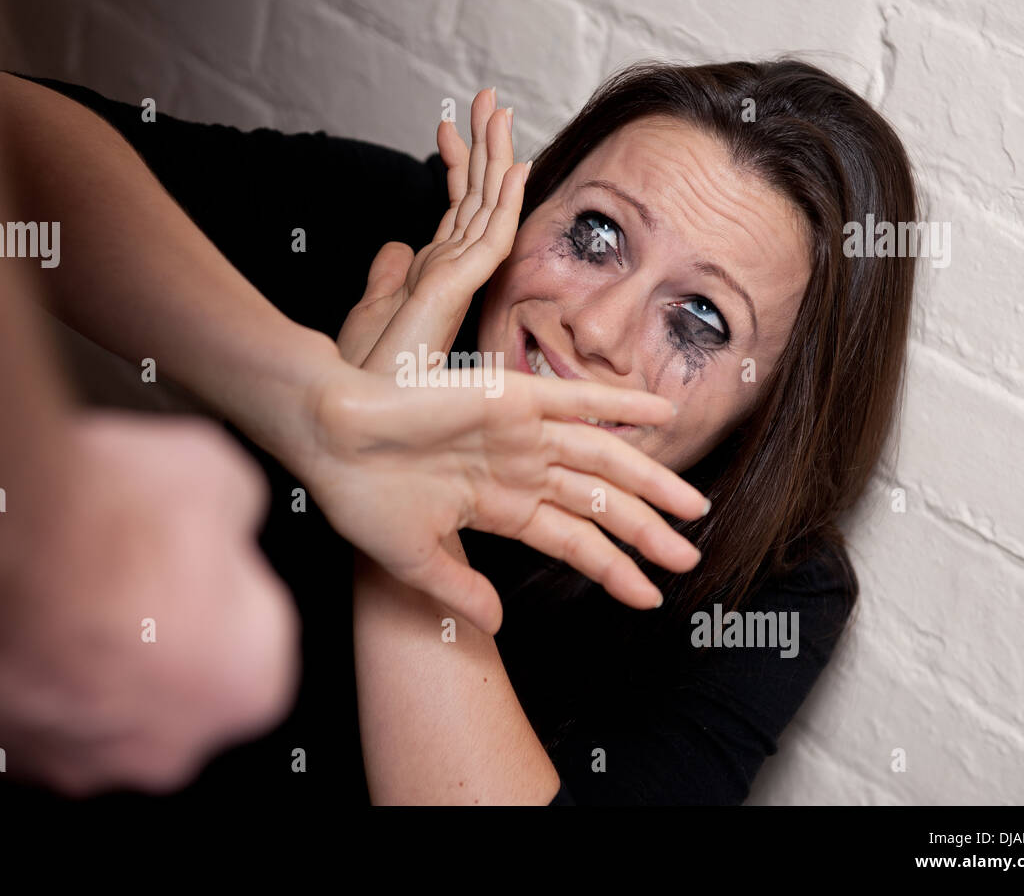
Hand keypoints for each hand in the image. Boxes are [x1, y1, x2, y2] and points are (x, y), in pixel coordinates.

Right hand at [0, 413, 299, 796]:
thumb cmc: (114, 522)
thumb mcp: (218, 473)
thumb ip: (233, 515)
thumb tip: (220, 511)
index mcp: (250, 687)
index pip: (252, 639)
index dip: (217, 580)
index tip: (188, 540)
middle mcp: (167, 749)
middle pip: (170, 682)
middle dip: (147, 628)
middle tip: (116, 554)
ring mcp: (69, 761)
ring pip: (86, 700)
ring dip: (73, 648)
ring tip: (49, 569)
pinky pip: (11, 704)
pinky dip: (8, 659)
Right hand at [301, 367, 707, 633]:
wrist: (330, 439)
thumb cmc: (360, 496)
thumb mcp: (414, 560)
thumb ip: (461, 588)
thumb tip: (497, 625)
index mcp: (501, 509)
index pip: (574, 544)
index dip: (614, 570)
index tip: (650, 597)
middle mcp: (520, 471)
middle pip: (601, 504)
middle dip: (647, 533)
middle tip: (690, 558)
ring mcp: (521, 434)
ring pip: (603, 459)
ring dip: (650, 482)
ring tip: (693, 507)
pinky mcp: (513, 398)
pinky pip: (578, 400)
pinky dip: (620, 404)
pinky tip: (662, 415)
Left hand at [339, 87, 521, 367]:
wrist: (365, 411)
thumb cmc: (369, 377)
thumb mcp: (369, 312)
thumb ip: (387, 276)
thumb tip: (393, 247)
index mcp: (435, 274)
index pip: (452, 209)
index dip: (455, 166)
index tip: (449, 126)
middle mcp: (453, 273)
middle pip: (476, 199)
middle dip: (483, 147)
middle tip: (487, 98)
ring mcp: (461, 279)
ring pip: (488, 207)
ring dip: (497, 157)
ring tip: (500, 110)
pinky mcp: (463, 289)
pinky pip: (493, 236)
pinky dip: (506, 201)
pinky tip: (516, 167)